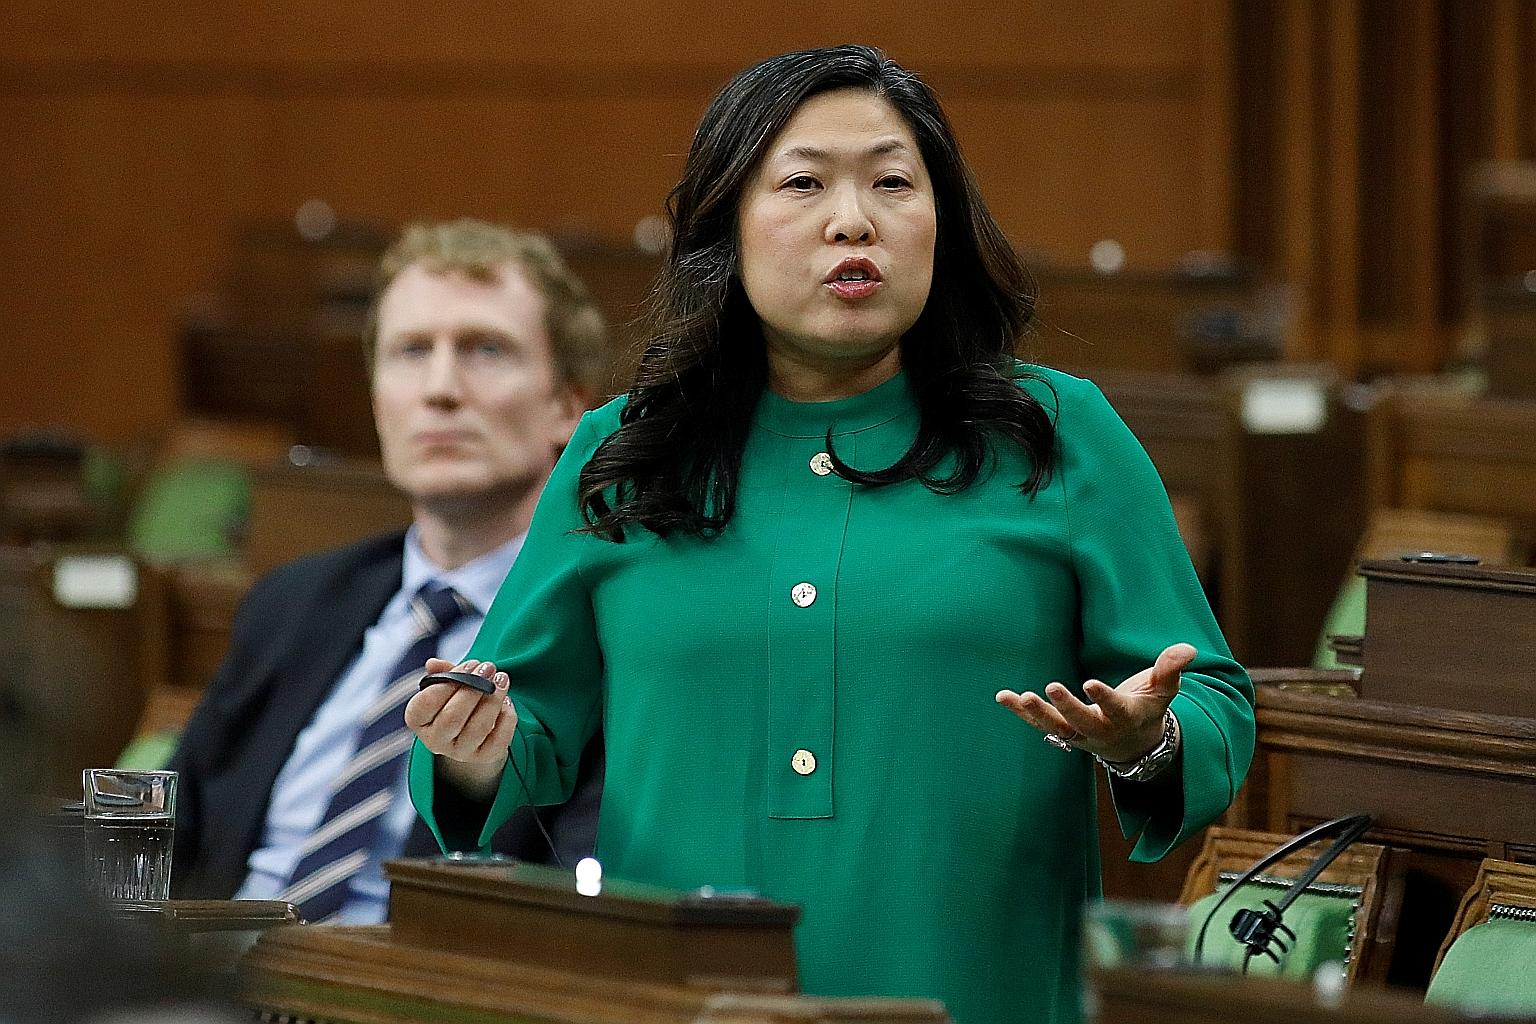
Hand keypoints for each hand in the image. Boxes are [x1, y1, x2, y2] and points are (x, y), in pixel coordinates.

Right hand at [404, 658, 515, 800]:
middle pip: (453, 716)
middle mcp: (435, 740)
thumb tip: (433, 663)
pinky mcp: (484, 756)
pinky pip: (499, 739)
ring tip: (502, 680)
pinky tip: (507, 702)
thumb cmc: (454, 700)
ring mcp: (459, 752)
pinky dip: (507, 717)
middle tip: (490, 668)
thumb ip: (442, 673)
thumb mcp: (445, 685)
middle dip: (475, 687)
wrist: (470, 730)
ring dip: (494, 699)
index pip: (426, 702)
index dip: (450, 680)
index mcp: (418, 720)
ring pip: (479, 727)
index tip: (472, 664)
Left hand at [994, 643, 1194, 762]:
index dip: (1104, 698)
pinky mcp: (1063, 731)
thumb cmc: (1147, 708)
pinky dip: (1021, 712)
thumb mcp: (1163, 691)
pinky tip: (1003, 696)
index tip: (1090, 683)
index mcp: (1127, 717)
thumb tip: (1187, 648)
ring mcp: (1080, 734)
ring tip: (1021, 696)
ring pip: (1056, 728)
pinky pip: (1039, 724)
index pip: (1116, 709)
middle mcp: (1101, 730)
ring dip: (1037, 713)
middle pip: (1082, 722)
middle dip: (1067, 707)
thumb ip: (1171, 669)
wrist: (1134, 744)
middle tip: (1050, 687)